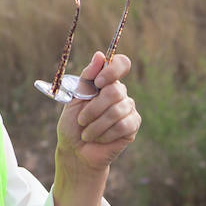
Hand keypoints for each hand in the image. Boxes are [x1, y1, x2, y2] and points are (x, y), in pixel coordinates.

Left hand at [56, 50, 140, 174]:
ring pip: (117, 110)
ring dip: (96, 124)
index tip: (97, 83)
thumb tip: (100, 55)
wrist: (75, 151)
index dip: (112, 70)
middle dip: (93, 108)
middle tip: (81, 120)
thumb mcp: (73, 99)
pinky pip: (123, 125)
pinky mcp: (133, 125)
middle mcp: (120, 93)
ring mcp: (129, 109)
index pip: (121, 64)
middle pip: (115, 91)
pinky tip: (98, 138)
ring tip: (86, 133)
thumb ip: (87, 78)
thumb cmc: (72, 124)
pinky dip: (105, 133)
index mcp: (105, 83)